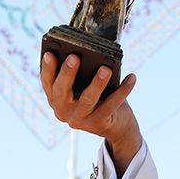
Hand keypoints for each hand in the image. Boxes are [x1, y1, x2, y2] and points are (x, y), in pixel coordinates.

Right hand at [41, 52, 142, 171]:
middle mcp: (63, 112)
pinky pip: (112, 104)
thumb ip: (81, 74)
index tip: (50, 53)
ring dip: (97, 83)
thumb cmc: (99, 98)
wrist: (116, 125)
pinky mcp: (99, 124)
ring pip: (88, 99)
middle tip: (74, 56)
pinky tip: (131, 77)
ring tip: (106, 68)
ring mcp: (81, 120)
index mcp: (56, 99)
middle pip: (62, 91)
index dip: (47, 68)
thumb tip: (90, 53)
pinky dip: (123, 90)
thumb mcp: (85, 86)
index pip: (48, 83)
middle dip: (67, 73)